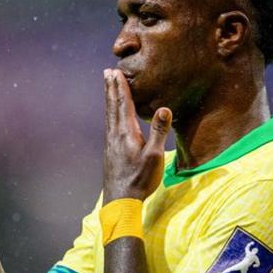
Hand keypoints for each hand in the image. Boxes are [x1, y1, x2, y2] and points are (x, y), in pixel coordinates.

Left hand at [103, 69, 171, 201]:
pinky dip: (110, 113)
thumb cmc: (140, 180)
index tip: (116, 71)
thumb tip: (164, 108)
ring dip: (109, 99)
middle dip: (112, 88)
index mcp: (126, 132)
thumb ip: (158, 132)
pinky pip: (109, 124)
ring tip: (108, 87)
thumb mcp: (154, 156)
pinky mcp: (110, 151)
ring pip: (109, 115)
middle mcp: (115, 134)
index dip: (121, 87)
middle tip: (107, 72)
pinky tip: (111, 116)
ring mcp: (111, 143)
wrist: (120, 201)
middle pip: (113, 106)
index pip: (123, 104)